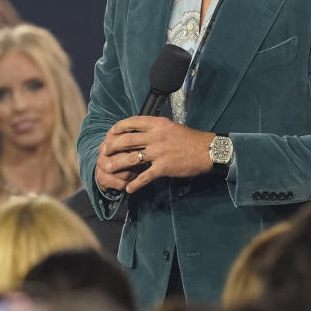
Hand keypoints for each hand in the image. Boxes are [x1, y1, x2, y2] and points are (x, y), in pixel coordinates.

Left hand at [97, 116, 214, 193]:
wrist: (207, 150)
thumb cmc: (190, 139)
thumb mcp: (171, 127)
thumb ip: (156, 128)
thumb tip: (140, 131)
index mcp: (158, 124)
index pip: (132, 122)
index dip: (118, 128)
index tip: (110, 133)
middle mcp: (156, 136)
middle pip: (127, 140)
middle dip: (112, 146)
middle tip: (103, 152)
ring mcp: (159, 152)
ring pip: (131, 158)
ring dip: (117, 164)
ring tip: (108, 169)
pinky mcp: (164, 167)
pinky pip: (145, 176)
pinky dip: (135, 184)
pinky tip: (129, 188)